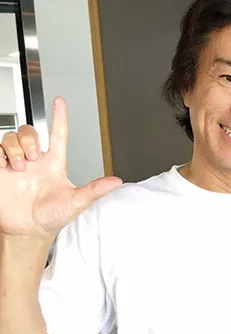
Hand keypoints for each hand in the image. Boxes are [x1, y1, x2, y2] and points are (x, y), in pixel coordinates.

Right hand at [0, 97, 121, 240]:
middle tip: (33, 160)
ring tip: (20, 168)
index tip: (60, 101)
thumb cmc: (51, 217)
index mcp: (54, 163)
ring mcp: (16, 164)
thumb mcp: (76, 202)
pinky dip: (0, 153)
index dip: (59, 117)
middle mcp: (35, 160)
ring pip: (12, 137)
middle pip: (30, 131)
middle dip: (31, 140)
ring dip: (16, 149)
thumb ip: (95, 190)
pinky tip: (6, 166)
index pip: (58, 134)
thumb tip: (116, 182)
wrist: (27, 231)